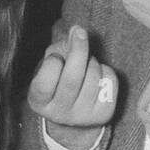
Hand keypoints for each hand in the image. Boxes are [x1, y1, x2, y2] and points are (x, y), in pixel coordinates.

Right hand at [27, 24, 117, 148]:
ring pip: (93, 75)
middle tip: (79, 32)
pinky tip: (96, 75)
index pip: (45, 81)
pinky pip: (109, 80)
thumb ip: (58, 49)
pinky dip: (105, 69)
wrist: (74, 117)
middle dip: (78, 50)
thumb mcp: (47, 69)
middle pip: (73, 78)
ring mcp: (83, 116)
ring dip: (91, 60)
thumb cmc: (57, 84)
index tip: (55, 56)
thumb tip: (77, 32)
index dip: (52, 62)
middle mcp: (60, 113)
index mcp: (39, 102)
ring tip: (85, 64)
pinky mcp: (104, 113)